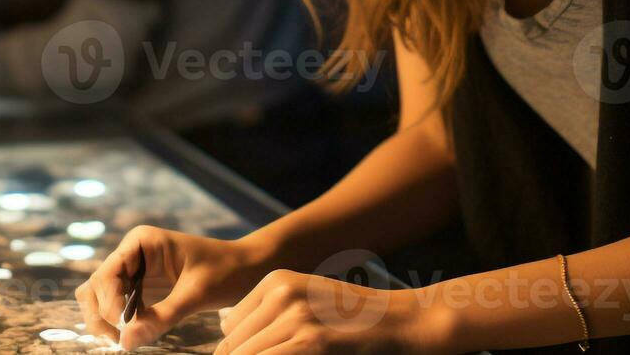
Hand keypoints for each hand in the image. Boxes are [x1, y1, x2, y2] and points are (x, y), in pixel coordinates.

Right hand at [77, 225, 269, 350]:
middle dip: (101, 312)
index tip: (122, 326)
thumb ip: (161, 317)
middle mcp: (132, 253)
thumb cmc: (226, 272)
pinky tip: (132, 334)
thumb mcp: (196, 295)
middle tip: (118, 338)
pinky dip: (117, 321)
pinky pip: (116, 304)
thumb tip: (125, 342)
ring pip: (99, 295)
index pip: (109, 273)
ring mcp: (134, 270)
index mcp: (142, 242)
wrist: (246, 269)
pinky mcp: (140, 287)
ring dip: (103, 318)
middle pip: (97, 284)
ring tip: (122, 339)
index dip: (109, 301)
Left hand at [215, 269, 451, 354]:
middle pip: (234, 346)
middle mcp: (281, 295)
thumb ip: (270, 313)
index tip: (253, 353)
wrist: (405, 322)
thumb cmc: (357, 320)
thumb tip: (225, 330)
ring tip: (292, 353)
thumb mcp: (309, 300)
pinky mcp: (309, 345)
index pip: (228, 327)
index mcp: (277, 281)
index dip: (236, 351)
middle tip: (278, 352)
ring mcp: (295, 320)